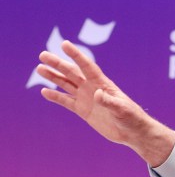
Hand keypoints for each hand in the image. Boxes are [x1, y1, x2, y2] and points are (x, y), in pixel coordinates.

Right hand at [37, 40, 174, 166]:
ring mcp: (87, 98)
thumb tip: (97, 93)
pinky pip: (66, 101)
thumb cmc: (131, 117)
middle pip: (72, 73)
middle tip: (42, 55)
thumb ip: (109, 101)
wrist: (132, 132)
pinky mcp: (83, 110)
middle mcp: (92, 88)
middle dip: (58, 63)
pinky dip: (55, 96)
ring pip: (66, 84)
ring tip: (40, 68)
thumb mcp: (121, 109)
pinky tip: (44, 91)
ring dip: (53, 76)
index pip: (87, 66)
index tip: (64, 44)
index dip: (76, 55)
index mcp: (103, 84)